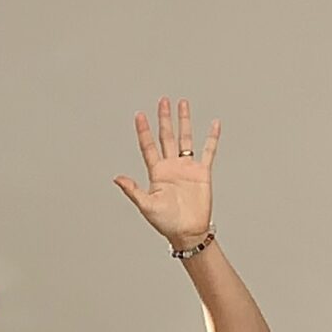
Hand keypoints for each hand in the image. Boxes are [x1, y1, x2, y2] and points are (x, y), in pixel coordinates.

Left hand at [112, 95, 218, 249]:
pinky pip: (209, 151)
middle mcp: (171, 166)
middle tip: (162, 100)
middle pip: (166, 136)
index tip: (139, 115)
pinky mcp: (202, 172)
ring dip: (184, 121)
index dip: (144, 131)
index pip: (148, 146)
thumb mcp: (146, 205)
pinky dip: (212, 137)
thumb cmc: (166, 222)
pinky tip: (214, 124)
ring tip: (182, 104)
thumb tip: (117, 178)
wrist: (187, 231)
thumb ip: (132, 190)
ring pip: (185, 138)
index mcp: (157, 173)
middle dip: (164, 119)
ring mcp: (187, 167)